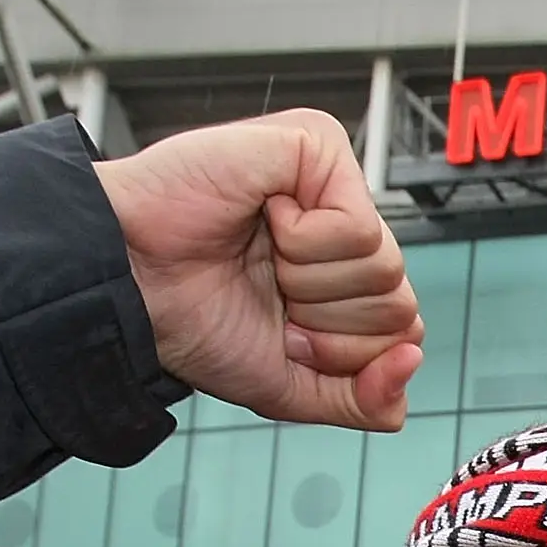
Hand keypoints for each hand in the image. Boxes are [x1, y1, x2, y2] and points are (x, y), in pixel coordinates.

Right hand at [93, 108, 424, 429]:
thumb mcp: (293, 388)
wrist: (132, 283)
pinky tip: (263, 216)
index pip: (403, 332)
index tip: (281, 331)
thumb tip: (415, 359)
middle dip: (328, 321)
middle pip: (401, 304)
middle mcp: (349, 225)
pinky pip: (359, 229)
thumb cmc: (194, 320)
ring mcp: (337, 183)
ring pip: (385, 268)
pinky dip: (303, 244)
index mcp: (346, 276)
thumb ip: (365, 400)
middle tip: (267, 290)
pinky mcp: (320, 146)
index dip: (340, 351)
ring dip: (310, 282)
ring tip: (260, 254)